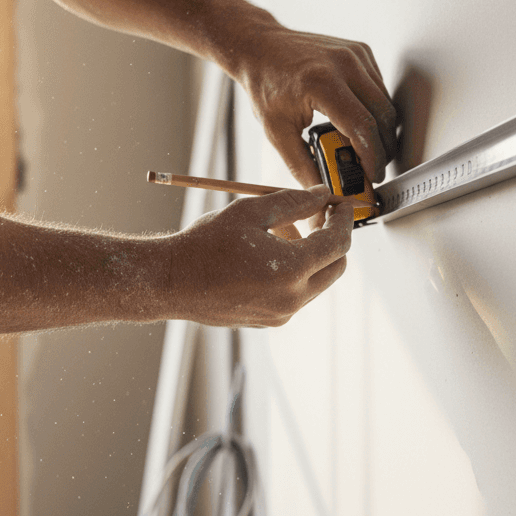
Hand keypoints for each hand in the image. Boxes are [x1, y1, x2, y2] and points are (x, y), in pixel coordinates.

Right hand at [163, 187, 353, 326]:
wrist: (171, 283)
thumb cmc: (205, 245)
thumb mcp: (251, 212)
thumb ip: (294, 202)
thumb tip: (322, 195)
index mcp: (291, 269)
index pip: (338, 243)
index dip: (344, 218)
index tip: (340, 202)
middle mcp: (292, 298)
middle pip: (336, 266)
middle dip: (332, 238)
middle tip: (316, 214)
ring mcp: (282, 313)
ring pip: (317, 280)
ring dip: (310, 254)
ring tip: (278, 231)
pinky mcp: (271, 320)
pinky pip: (296, 293)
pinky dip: (294, 272)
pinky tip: (266, 254)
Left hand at [233, 18, 397, 190]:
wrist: (260, 46)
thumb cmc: (265, 84)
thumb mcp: (277, 132)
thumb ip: (301, 166)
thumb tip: (322, 193)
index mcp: (322, 83)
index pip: (362, 127)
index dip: (372, 157)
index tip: (372, 175)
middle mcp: (344, 64)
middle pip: (382, 117)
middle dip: (383, 149)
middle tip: (372, 169)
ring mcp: (356, 55)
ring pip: (386, 103)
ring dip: (382, 132)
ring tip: (365, 151)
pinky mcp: (361, 52)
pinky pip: (380, 89)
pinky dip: (376, 111)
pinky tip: (359, 124)